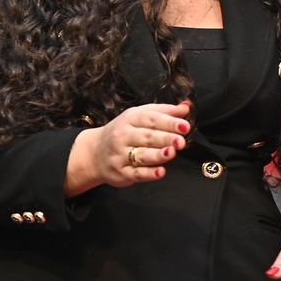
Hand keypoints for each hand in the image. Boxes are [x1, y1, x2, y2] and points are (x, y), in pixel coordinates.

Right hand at [65, 101, 190, 195]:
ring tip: (171, 152)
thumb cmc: (125, 132)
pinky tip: (160, 172)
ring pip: (142, 155)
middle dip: (165, 138)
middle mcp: (123, 135)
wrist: (95, 152)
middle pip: (147, 137)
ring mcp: (120, 155)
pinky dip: (149, 174)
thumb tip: (186, 107)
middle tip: (180, 141)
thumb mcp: (141, 116)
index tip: (185, 126)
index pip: (151, 119)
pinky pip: (136, 173)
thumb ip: (165, 112)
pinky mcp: (121, 172)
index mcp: (131, 118)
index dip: (169, 122)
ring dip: (157, 155)